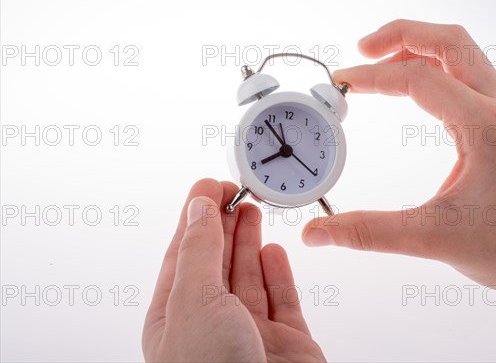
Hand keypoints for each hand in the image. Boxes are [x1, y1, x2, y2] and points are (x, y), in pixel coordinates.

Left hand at [143, 179, 325, 361]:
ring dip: (250, 241)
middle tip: (234, 191)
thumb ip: (198, 251)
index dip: (196, 216)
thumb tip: (198, 209)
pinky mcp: (286, 342)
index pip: (184, 255)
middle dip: (224, 224)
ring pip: (250, 277)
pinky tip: (274, 250)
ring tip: (252, 210)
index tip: (209, 185)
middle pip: (218, 262)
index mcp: (176, 319)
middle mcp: (212, 325)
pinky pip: (282, 299)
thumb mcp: (195, 301)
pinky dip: (278, 272)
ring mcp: (250, 334)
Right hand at [301, 19, 495, 332]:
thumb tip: (319, 232)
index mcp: (485, 126)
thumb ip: (368, 232)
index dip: (373, 77)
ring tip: (382, 60)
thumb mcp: (431, 239)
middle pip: (449, 41)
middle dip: (401, 35)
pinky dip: (439, 64)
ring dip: (421, 45)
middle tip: (362, 49)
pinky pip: (473, 72)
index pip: (418, 79)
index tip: (342, 84)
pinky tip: (421, 85)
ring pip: (463, 51)